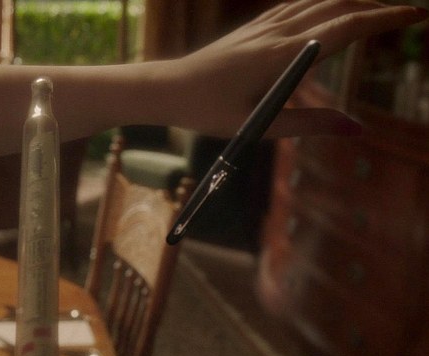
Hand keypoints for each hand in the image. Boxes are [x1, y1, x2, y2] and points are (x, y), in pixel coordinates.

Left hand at [171, 0, 427, 137]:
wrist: (166, 89)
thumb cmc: (208, 112)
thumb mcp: (260, 126)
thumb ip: (311, 126)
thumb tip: (358, 130)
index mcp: (283, 55)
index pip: (348, 27)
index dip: (388, 18)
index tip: (420, 15)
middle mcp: (276, 33)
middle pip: (340, 6)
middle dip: (381, 7)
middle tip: (413, 13)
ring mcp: (263, 26)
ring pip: (319, 1)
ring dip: (355, 1)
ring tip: (382, 10)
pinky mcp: (253, 28)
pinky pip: (297, 5)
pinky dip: (325, 2)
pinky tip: (332, 8)